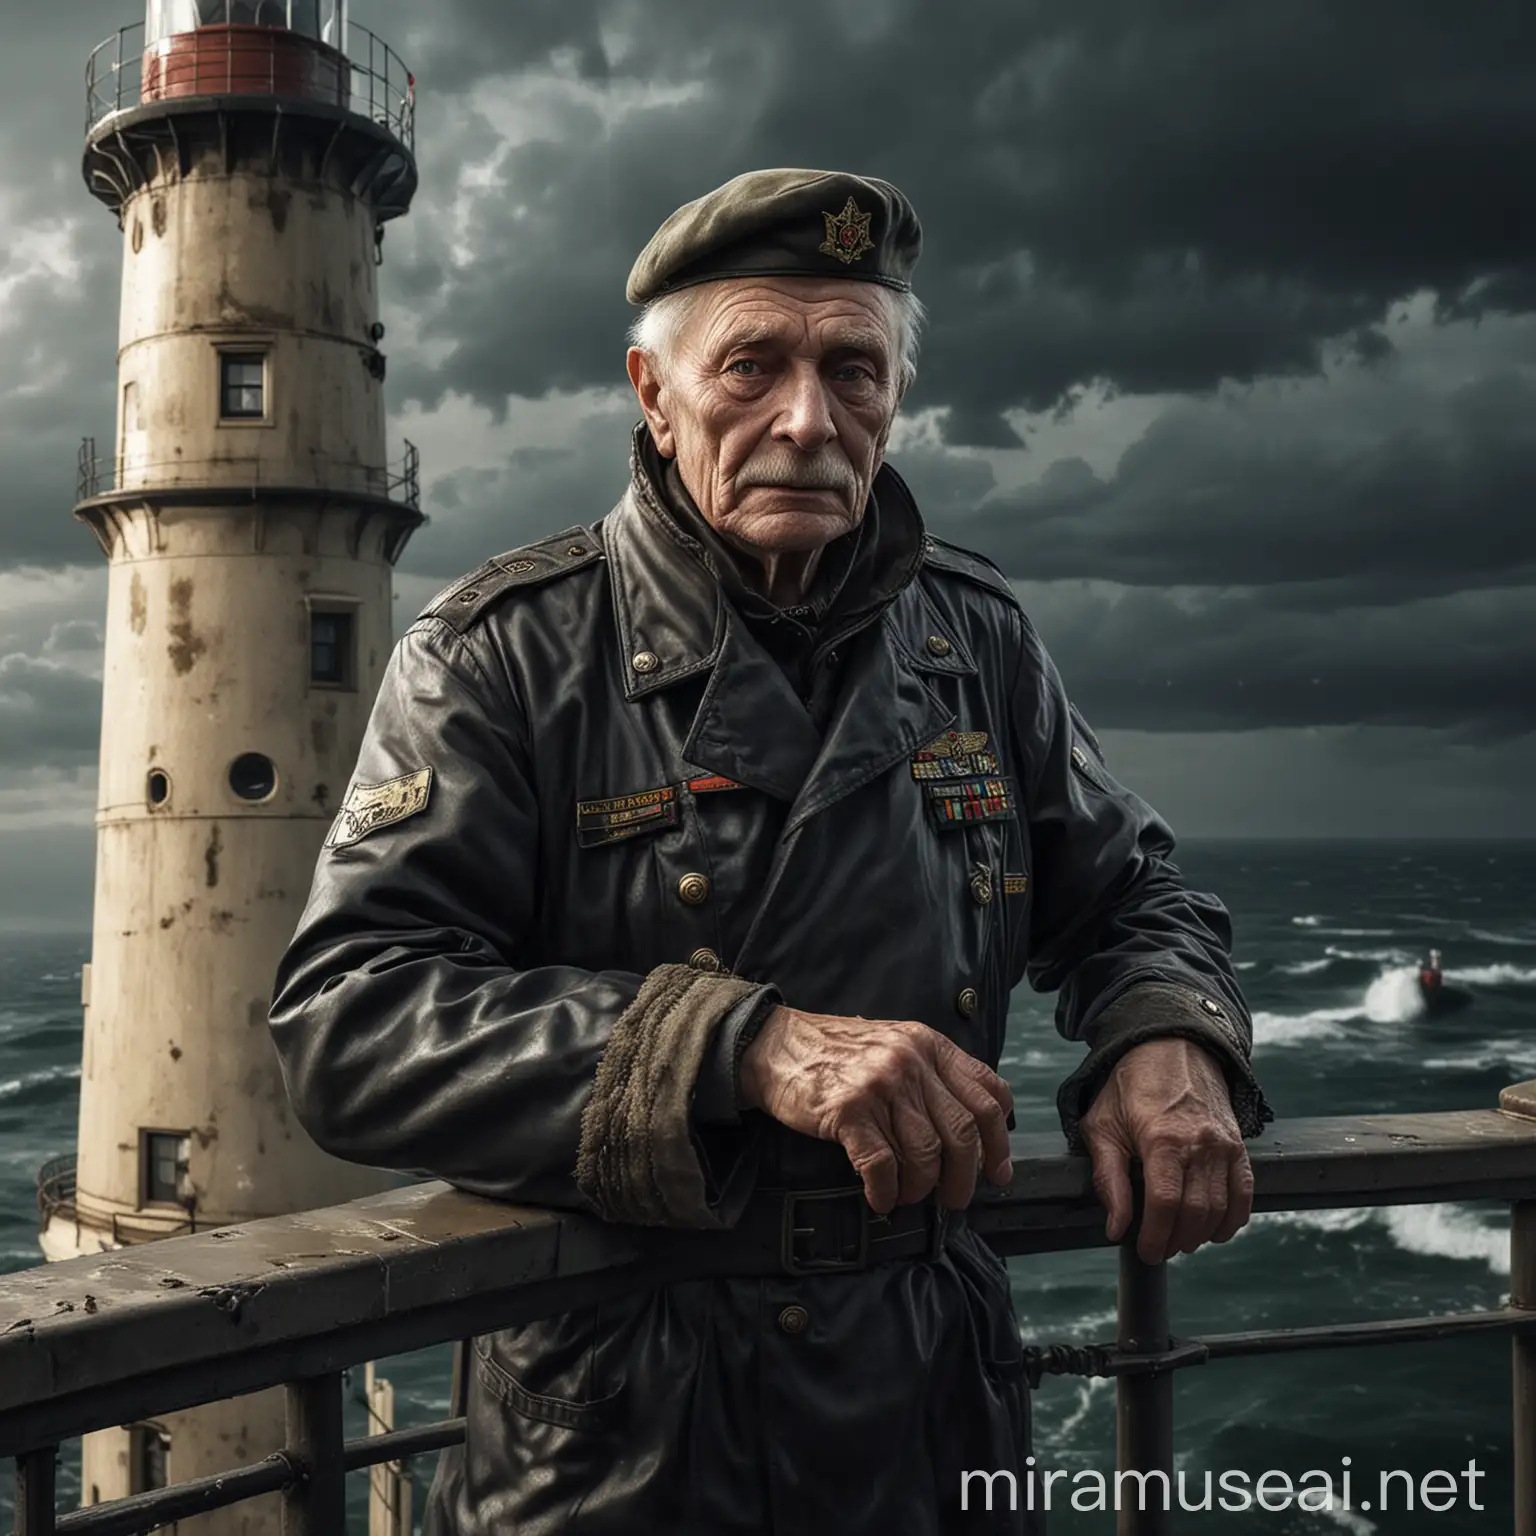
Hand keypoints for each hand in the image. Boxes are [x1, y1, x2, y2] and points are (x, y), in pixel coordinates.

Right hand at [738, 1006, 1014, 1212]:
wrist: (776, 1047)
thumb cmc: (839, 1054)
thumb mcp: (897, 1045)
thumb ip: (934, 1075)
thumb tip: (972, 1134)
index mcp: (930, 1046)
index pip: (987, 1095)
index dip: (999, 1141)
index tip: (996, 1172)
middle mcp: (911, 1062)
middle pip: (962, 1133)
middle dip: (963, 1178)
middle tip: (952, 1199)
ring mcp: (880, 1086)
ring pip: (925, 1154)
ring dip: (920, 1188)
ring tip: (906, 1196)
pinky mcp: (848, 1111)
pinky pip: (881, 1165)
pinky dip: (885, 1192)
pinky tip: (879, 1199)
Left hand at [1080, 1037, 1252, 1264]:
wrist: (1170, 1047)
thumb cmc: (1129, 1086)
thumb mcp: (1103, 1126)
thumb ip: (1108, 1179)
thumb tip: (1115, 1228)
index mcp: (1162, 1138)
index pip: (1166, 1203)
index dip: (1156, 1236)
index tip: (1146, 1251)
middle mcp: (1200, 1144)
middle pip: (1196, 1211)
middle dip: (1177, 1240)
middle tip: (1160, 1249)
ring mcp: (1224, 1145)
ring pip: (1221, 1207)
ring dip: (1202, 1234)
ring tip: (1181, 1240)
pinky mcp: (1238, 1145)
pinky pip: (1244, 1192)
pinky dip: (1233, 1218)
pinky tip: (1215, 1230)